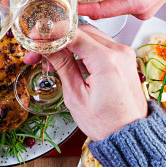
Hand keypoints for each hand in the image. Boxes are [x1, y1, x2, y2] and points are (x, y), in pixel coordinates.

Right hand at [27, 26, 147, 139]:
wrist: (130, 135)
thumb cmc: (107, 123)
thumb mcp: (76, 96)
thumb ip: (62, 65)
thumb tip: (47, 47)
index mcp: (107, 60)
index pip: (72, 34)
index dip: (50, 35)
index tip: (35, 40)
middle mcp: (119, 52)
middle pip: (81, 32)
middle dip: (58, 40)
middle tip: (39, 53)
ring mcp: (124, 55)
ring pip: (90, 37)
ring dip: (70, 45)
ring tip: (52, 62)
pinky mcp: (124, 60)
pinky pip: (100, 46)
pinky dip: (83, 51)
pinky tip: (70, 64)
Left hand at [78, 0, 165, 20]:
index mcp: (137, 3)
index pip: (100, 11)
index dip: (81, 7)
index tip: (67, 3)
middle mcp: (140, 11)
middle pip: (105, 10)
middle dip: (87, 1)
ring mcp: (143, 10)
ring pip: (113, 7)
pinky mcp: (144, 5)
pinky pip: (122, 3)